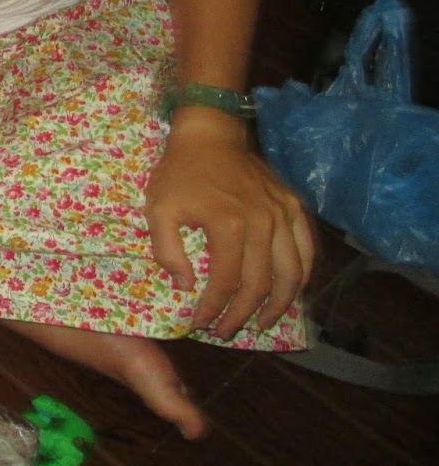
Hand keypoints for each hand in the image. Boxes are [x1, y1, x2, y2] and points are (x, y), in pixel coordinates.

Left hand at [144, 111, 314, 337]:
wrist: (210, 134)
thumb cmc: (180, 173)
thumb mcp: (158, 209)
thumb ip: (167, 251)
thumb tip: (186, 286)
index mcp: (228, 225)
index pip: (226, 282)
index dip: (215, 309)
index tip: (202, 324)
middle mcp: (263, 223)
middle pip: (261, 284)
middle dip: (244, 314)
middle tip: (229, 331)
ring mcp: (283, 214)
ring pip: (292, 273)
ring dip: (280, 304)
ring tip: (264, 322)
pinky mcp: (294, 206)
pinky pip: (307, 250)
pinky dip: (302, 276)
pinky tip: (290, 292)